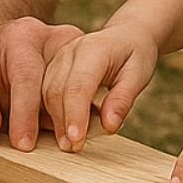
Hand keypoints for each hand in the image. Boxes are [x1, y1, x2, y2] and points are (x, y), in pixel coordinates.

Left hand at [0, 14, 85, 151]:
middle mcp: (54, 39)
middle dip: (58, 120)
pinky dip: (80, 115)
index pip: (26, 78)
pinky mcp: (87, 63)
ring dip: (72, 120)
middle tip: (57, 149)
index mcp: (21, 38)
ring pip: (79, 89)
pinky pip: (88, 92)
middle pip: (60, 83)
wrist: (3, 42)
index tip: (23, 144)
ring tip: (67, 145)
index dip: (25, 115)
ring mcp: (76, 49)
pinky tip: (73, 133)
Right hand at [40, 23, 159, 150]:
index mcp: (93, 50)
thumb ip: (123, 99)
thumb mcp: (139, 74)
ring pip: (45, 91)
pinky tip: (60, 129)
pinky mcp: (53, 65)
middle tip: (71, 148)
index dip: (75, 114)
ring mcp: (59, 57)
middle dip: (62, 122)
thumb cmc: (136, 54)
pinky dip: (49, 112)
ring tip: (66, 144)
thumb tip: (109, 125)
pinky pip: (44, 90)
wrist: (126, 35)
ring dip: (54, 120)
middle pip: (56, 90)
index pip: (78, 85)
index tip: (75, 140)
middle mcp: (70, 51)